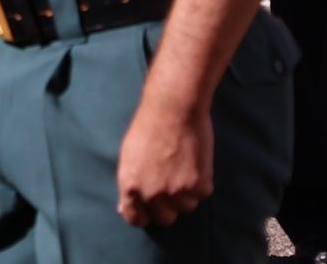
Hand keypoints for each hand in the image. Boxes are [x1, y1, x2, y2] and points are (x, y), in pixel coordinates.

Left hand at [116, 88, 213, 226]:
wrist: (173, 108)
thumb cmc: (149, 128)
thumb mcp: (129, 157)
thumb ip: (129, 185)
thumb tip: (123, 208)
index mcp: (130, 186)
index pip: (136, 219)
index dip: (145, 214)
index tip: (152, 207)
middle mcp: (151, 194)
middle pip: (164, 219)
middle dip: (169, 205)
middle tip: (173, 182)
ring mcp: (175, 192)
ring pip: (187, 207)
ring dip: (187, 192)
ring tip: (183, 165)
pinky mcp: (197, 185)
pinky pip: (202, 195)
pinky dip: (202, 181)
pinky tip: (194, 160)